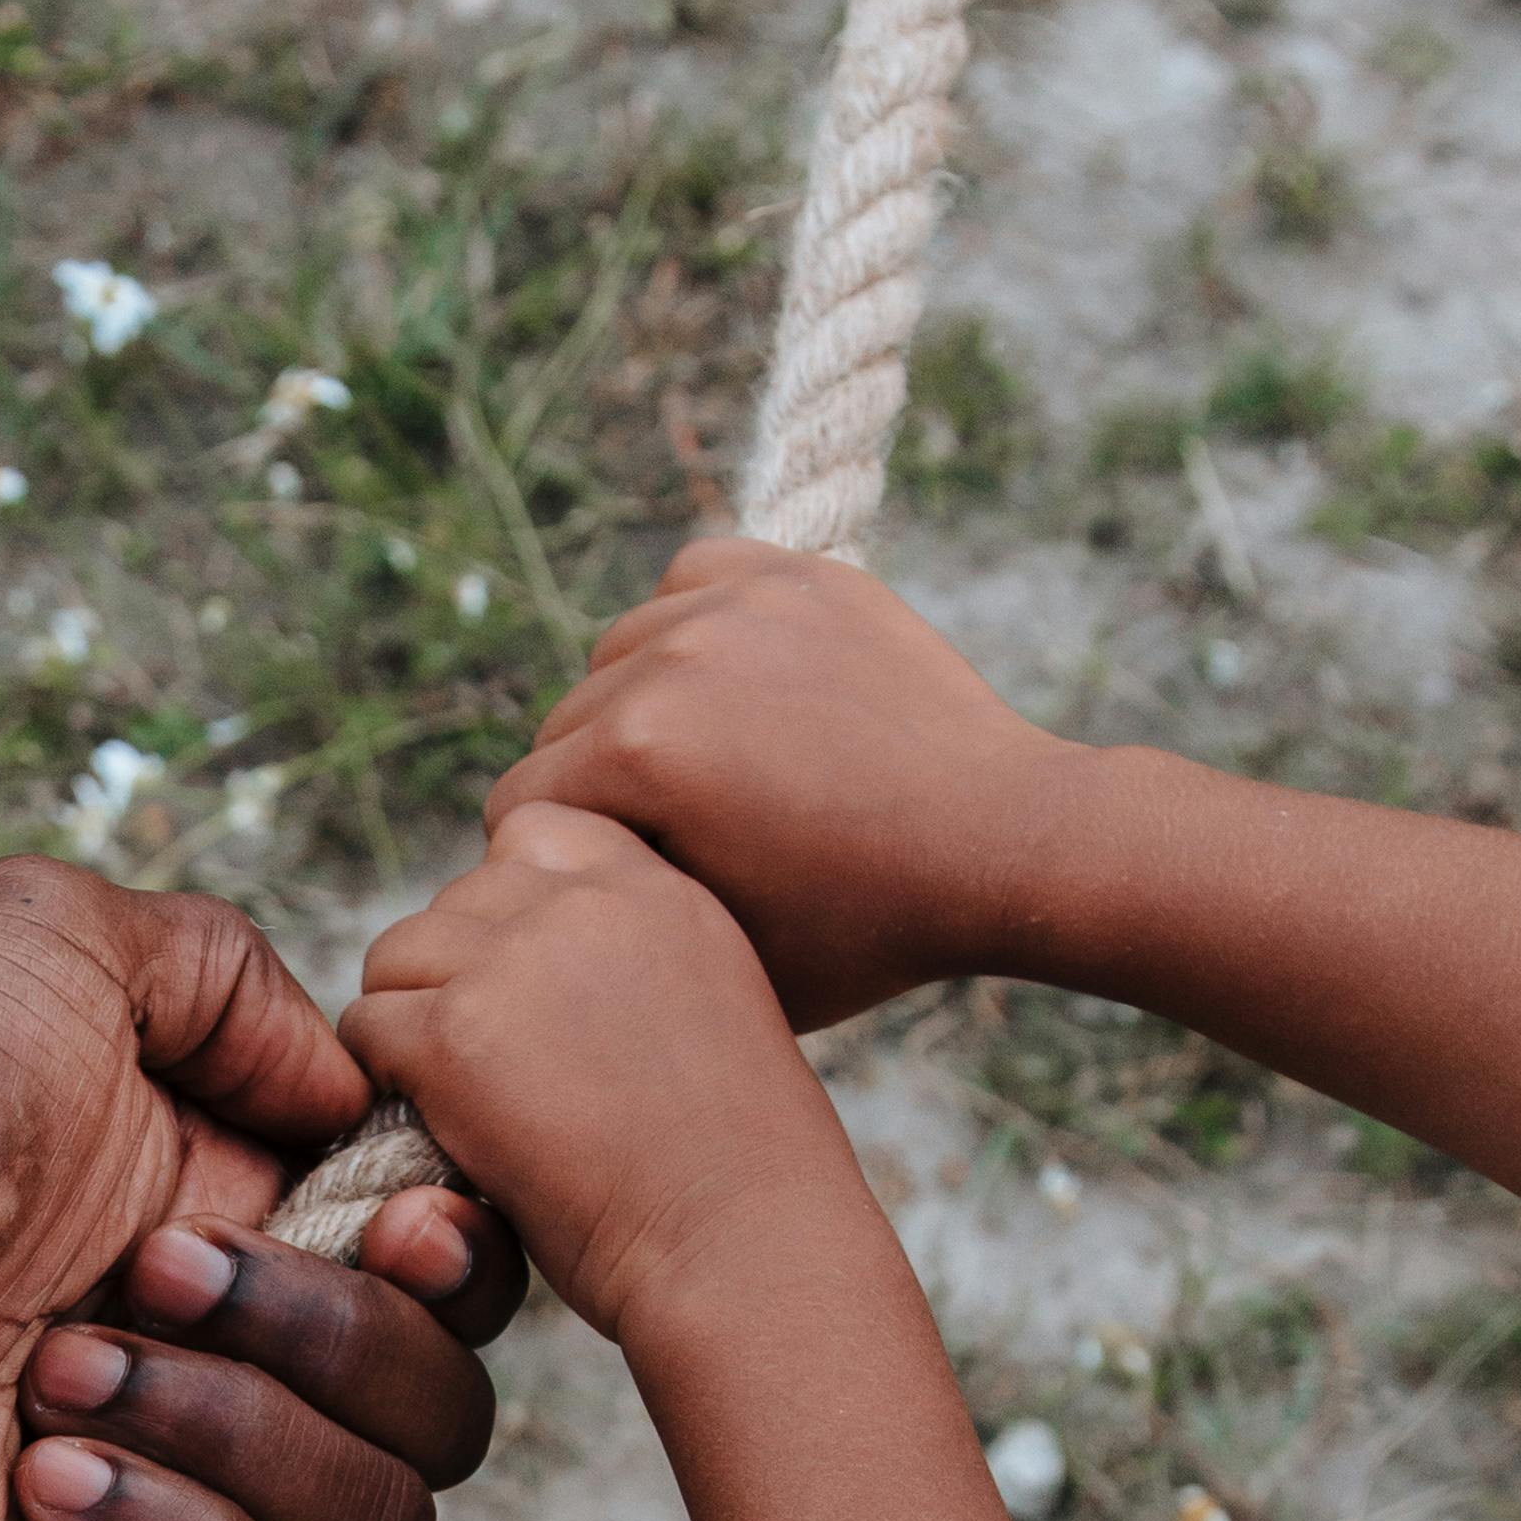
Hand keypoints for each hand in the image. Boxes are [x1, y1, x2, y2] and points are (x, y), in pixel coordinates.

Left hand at [0, 860, 519, 1520]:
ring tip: (54, 1373)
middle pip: (443, 1421)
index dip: (457, 1264)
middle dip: (323, 1338)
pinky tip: (39, 1481)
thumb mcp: (57, 945)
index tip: (386, 1218)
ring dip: (232, 1434)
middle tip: (139, 1270)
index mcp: (248, 1237)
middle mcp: (233, 1388)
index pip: (455, 1292)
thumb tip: (352, 1102)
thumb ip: (236, 982)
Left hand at [343, 809, 848, 1351]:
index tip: (525, 994)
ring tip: (462, 1100)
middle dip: (454, 977)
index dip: (507, 910)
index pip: (536, 831)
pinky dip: (384, 1081)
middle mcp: (588, 904)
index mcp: (661, 890)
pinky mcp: (456, 1036)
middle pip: (453, 899)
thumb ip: (628, 955)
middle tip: (490, 1069)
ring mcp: (515, 963)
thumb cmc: (736, 1170)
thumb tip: (528, 959)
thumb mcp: (713, 1009)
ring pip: (395, 956)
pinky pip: (366, 1027)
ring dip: (409, 1025)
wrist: (744, 1246)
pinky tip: (442, 1131)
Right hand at [485, 537, 1089, 1029]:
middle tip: (669, 837)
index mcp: (635, 754)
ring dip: (640, 702)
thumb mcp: (714, 948)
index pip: (518, 805)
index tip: (610, 887)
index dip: (554, 862)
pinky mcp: (797, 573)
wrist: (1001, 844)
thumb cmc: (858, 927)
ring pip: (620, 650)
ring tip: (705, 763)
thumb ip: (606, 902)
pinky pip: (692, 579)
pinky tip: (730, 684)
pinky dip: (693, 624)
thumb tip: (533, 884)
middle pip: (565, 726)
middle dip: (598, 786)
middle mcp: (671, 659)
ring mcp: (739, 604)